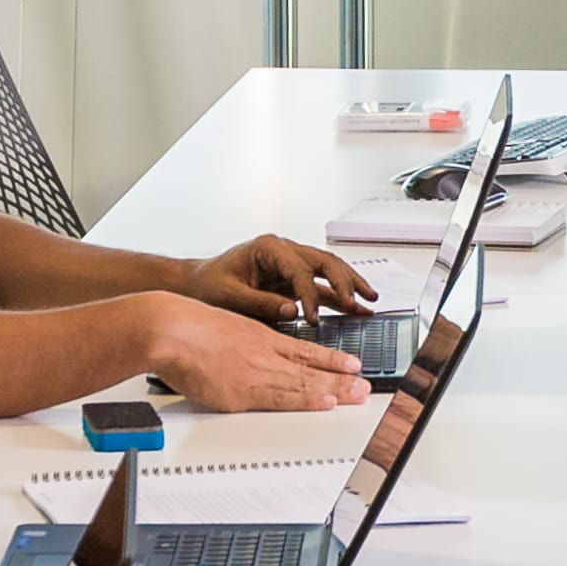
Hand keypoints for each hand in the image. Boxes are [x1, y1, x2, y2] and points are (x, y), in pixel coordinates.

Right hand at [150, 301, 375, 413]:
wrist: (170, 329)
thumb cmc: (186, 328)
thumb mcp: (224, 327)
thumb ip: (241, 344)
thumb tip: (244, 356)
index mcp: (260, 337)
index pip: (304, 351)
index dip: (331, 359)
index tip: (352, 364)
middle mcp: (265, 354)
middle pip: (311, 368)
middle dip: (342, 378)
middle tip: (366, 386)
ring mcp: (257, 373)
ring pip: (304, 382)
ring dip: (335, 390)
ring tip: (358, 395)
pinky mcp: (243, 393)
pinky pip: (282, 398)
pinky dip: (307, 400)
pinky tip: (326, 403)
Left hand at [188, 231, 371, 322]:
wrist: (196, 284)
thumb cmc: (208, 284)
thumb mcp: (229, 295)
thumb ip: (260, 303)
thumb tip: (291, 310)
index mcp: (267, 248)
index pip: (299, 269)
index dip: (308, 294)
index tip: (311, 317)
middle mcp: (283, 251)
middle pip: (324, 262)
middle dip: (344, 282)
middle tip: (356, 302)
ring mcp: (290, 264)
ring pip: (329, 270)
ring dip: (350, 285)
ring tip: (370, 301)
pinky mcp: (292, 280)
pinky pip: (321, 286)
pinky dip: (338, 296)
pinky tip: (354, 307)